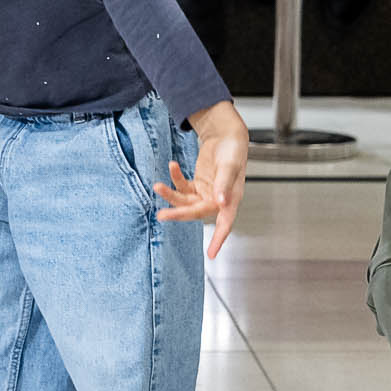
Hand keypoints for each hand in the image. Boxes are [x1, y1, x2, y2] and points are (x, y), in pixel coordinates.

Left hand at [157, 102, 249, 255]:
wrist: (226, 136)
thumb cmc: (233, 150)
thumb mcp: (229, 165)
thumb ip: (225, 184)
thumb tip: (222, 202)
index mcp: (231, 198)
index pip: (226, 222)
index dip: (219, 238)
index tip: (211, 254)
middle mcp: (218, 200)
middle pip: (196, 212)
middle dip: (178, 213)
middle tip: (161, 215)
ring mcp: (206, 193)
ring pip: (185, 201)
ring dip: (170, 194)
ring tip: (157, 186)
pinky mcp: (197, 185)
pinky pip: (183, 187)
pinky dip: (175, 178)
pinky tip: (172, 166)